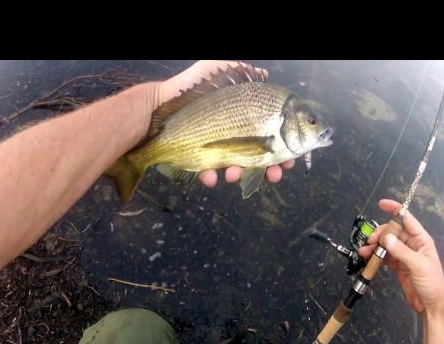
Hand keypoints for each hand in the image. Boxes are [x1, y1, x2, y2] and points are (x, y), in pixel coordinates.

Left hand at [156, 60, 294, 187]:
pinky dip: (211, 176)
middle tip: (276, 175)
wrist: (152, 111)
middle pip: (259, 155)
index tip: (290, 160)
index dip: (283, 149)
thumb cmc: (185, 88)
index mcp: (242, 116)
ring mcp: (215, 148)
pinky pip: (209, 173)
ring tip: (233, 174)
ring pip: (236, 168)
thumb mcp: (211, 67)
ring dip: (239, 174)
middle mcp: (232, 133)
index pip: (271, 134)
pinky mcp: (198, 160)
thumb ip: (236, 68)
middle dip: (270, 168)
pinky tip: (209, 175)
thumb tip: (263, 75)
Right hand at [358, 199, 443, 315]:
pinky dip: (375, 256)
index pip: (407, 220)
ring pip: (386, 244)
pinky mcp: (398, 266)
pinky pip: (384, 256)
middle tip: (369, 241)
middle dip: (380, 234)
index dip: (395, 210)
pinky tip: (367, 257)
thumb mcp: (418, 265)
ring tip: (364, 251)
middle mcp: (412, 245)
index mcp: (421, 240)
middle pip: (393, 232)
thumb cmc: (431, 283)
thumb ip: (401, 251)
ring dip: (375, 246)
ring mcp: (404, 255)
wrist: (431, 305)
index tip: (381, 204)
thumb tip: (386, 238)